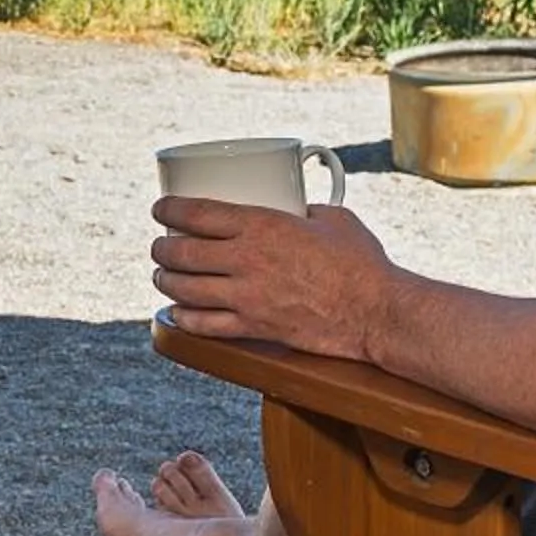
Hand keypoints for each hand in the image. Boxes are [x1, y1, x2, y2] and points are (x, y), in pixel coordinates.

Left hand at [151, 196, 395, 360]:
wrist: (375, 311)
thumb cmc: (360, 262)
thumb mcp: (331, 218)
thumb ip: (304, 211)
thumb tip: (296, 207)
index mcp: (262, 225)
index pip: (197, 213)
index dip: (169, 209)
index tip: (160, 208)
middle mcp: (246, 261)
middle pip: (182, 252)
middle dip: (161, 247)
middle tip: (160, 245)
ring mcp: (247, 297)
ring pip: (185, 289)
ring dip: (165, 280)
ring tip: (162, 275)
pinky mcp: (254, 328)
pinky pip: (204, 325)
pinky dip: (184, 317)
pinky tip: (178, 312)